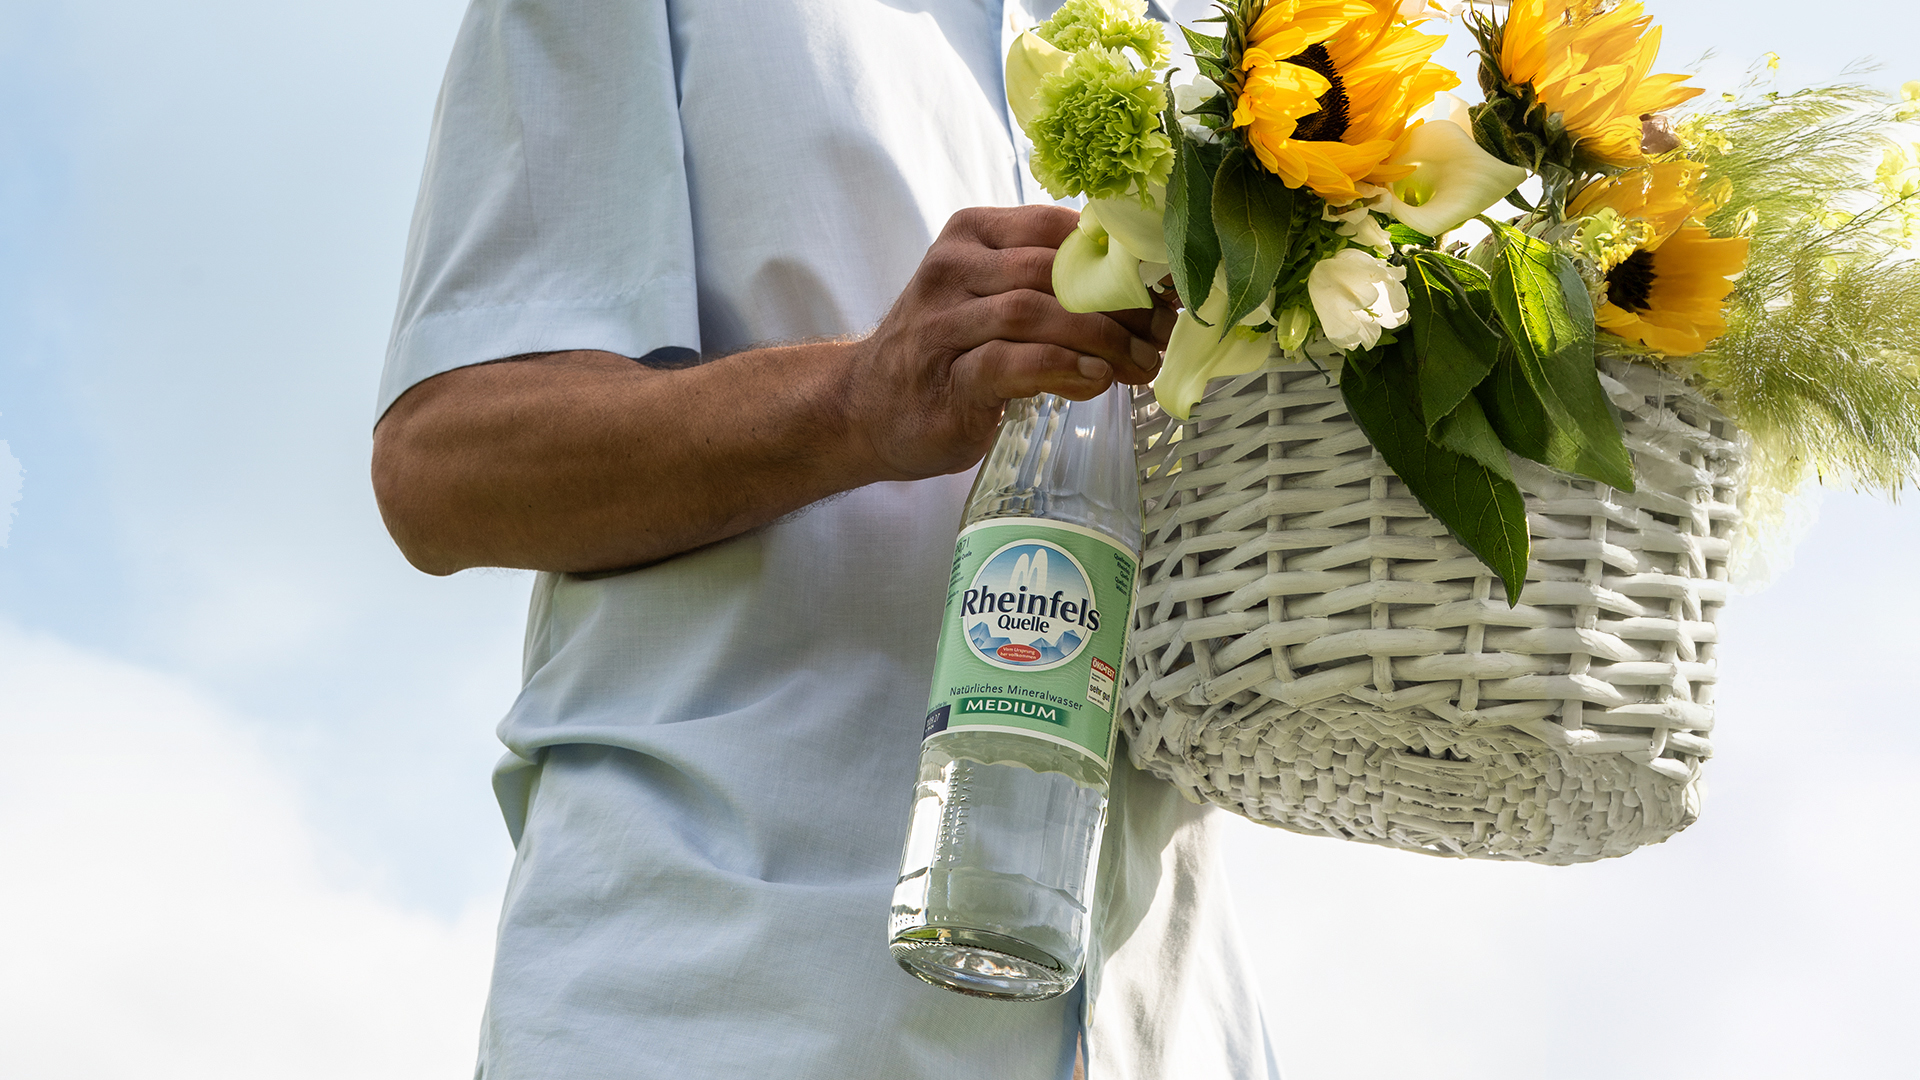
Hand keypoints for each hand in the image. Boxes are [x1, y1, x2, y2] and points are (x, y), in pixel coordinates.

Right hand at [843, 205, 1173, 480]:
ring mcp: (943, 324)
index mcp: (971, 236)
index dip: (1118, 256)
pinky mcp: (947, 379)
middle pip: (1053, 271)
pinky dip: (1063, 368)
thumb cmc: (943, 352)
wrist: (863, 408)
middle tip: (1161, 333)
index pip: (1056, 228)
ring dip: (1102, 338)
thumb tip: (1143, 297)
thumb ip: (1049, 290)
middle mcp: (952, 269)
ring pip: (1036, 313)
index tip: (1161, 288)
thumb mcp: (991, 300)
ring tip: (1141, 362)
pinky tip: (1096, 379)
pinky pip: (1014, 363)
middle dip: (1120, 303)